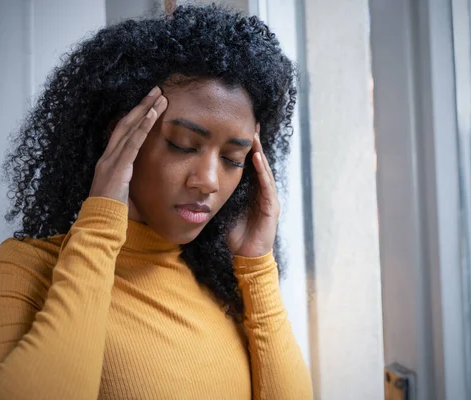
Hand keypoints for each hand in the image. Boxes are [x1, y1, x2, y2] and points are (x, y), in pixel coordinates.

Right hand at [89, 87, 166, 203]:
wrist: (100, 221)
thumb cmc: (112, 210)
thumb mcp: (123, 189)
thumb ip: (129, 178)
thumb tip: (141, 177)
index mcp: (109, 160)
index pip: (123, 132)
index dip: (136, 116)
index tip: (149, 103)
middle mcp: (108, 155)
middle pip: (125, 123)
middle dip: (142, 105)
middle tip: (157, 90)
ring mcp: (111, 160)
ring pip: (129, 128)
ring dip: (146, 111)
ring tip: (160, 97)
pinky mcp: (117, 167)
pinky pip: (132, 143)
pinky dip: (143, 127)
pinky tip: (153, 115)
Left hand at [228, 134, 279, 257]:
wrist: (244, 257)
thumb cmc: (234, 234)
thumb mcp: (224, 209)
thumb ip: (219, 195)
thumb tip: (199, 181)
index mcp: (251, 192)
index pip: (248, 166)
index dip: (245, 149)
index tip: (239, 131)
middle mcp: (262, 193)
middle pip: (259, 164)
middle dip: (255, 145)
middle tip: (251, 124)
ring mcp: (269, 199)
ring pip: (264, 171)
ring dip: (259, 153)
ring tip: (254, 136)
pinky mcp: (271, 208)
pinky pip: (267, 186)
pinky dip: (262, 172)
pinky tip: (258, 159)